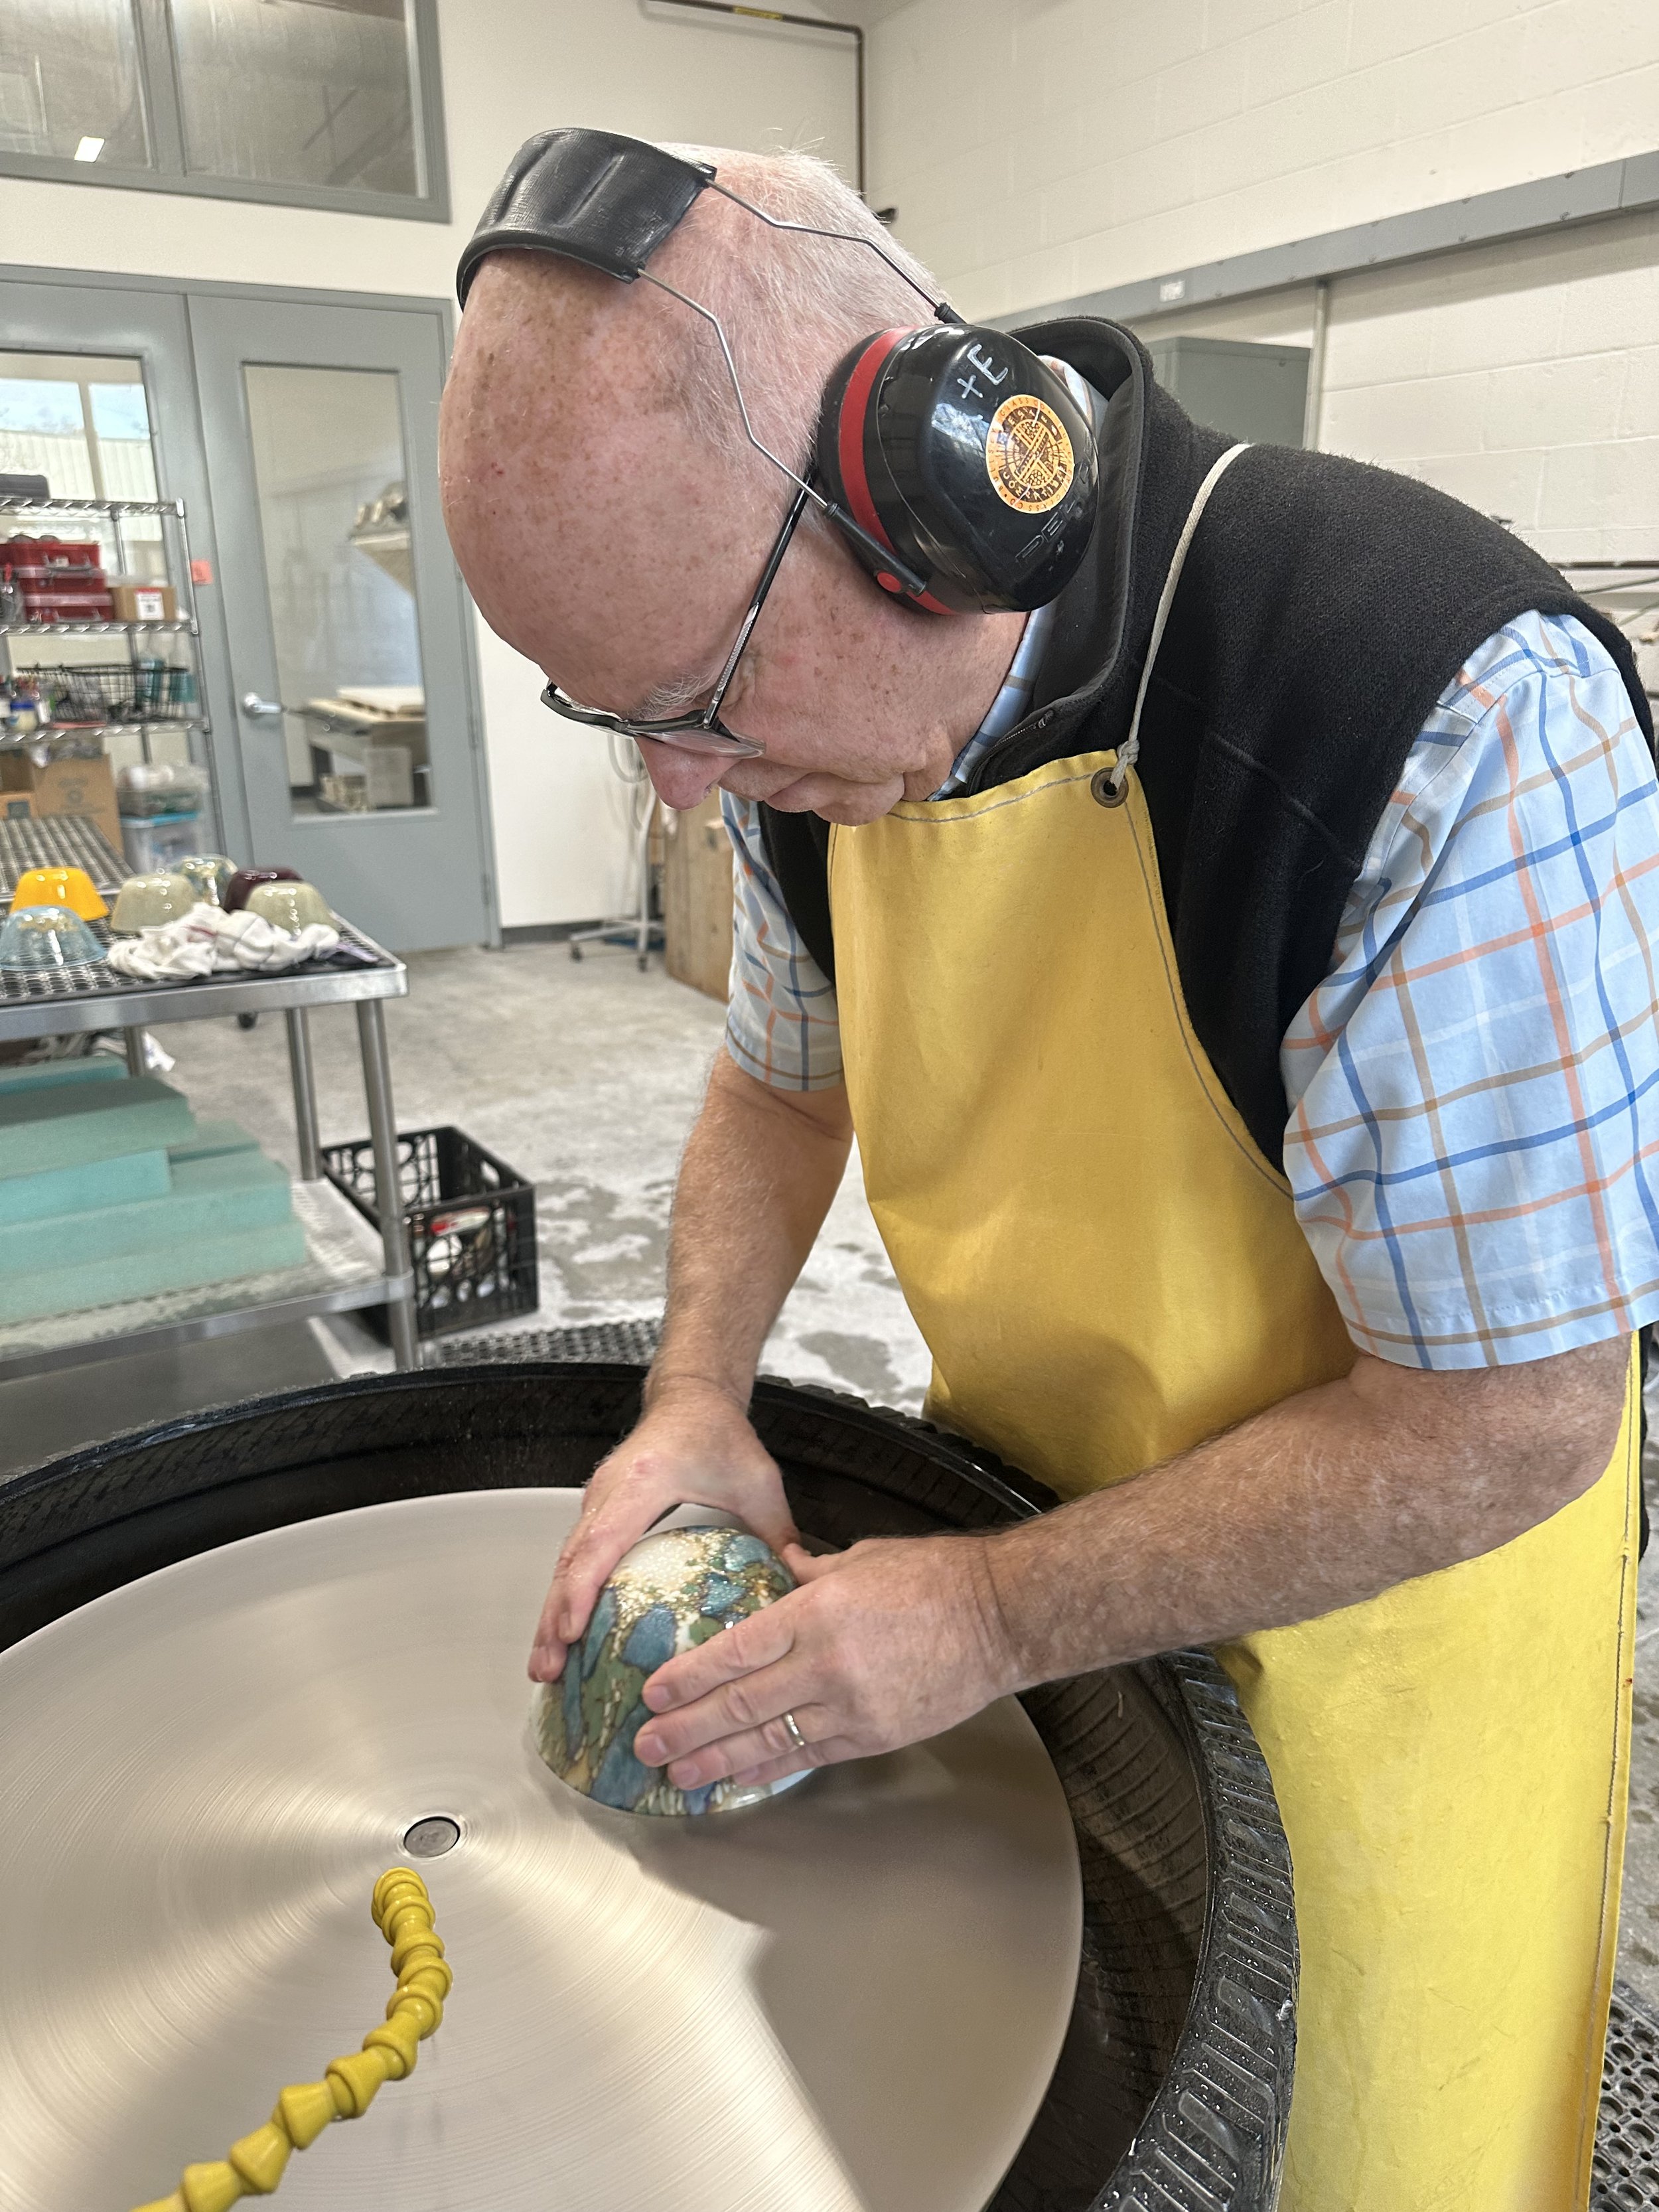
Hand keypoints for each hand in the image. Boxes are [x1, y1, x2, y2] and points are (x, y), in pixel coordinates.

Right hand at [528, 1377, 795, 1682]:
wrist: (692, 1397)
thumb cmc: (720, 1433)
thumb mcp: (757, 1481)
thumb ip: (778, 1533)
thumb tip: (797, 1586)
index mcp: (642, 1482)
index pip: (601, 1542)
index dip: (581, 1591)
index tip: (570, 1632)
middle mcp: (608, 1492)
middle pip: (570, 1562)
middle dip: (554, 1619)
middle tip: (548, 1670)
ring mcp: (597, 1500)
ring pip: (565, 1563)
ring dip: (552, 1614)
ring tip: (548, 1667)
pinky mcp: (598, 1510)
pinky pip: (574, 1557)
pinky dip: (565, 1596)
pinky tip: (566, 1634)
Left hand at [632, 1533, 1018, 1789]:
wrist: (1000, 1619)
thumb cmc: (935, 1578)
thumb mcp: (862, 1558)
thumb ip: (812, 1572)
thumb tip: (780, 1567)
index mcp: (817, 1613)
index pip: (736, 1651)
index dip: (689, 1676)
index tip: (653, 1691)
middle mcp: (826, 1665)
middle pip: (741, 1703)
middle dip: (687, 1727)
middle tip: (645, 1744)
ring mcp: (851, 1707)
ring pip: (769, 1740)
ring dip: (718, 1760)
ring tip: (678, 1774)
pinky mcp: (874, 1735)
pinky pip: (810, 1755)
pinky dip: (771, 1768)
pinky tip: (740, 1778)